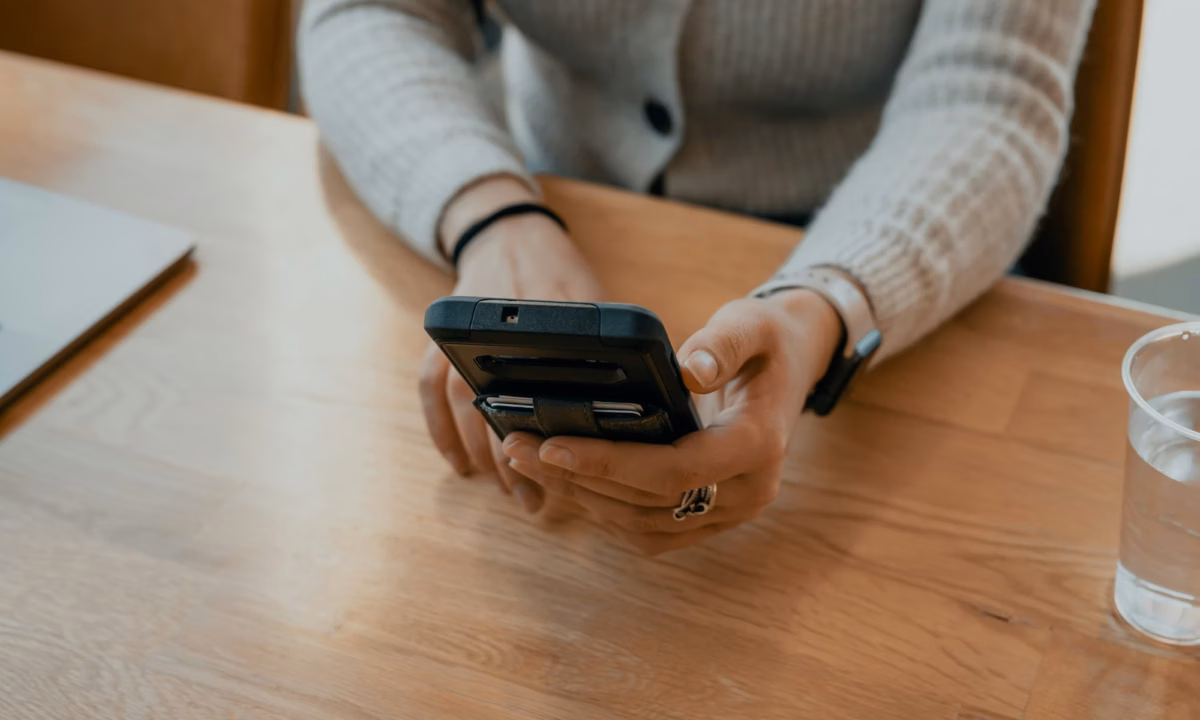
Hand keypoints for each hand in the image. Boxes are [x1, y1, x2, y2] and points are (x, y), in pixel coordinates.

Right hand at [419, 176, 603, 512]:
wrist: (508, 232)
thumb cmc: (560, 271)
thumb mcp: (595, 301)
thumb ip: (610, 347)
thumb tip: (644, 408)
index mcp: (545, 318)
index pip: (547, 383)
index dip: (554, 433)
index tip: (566, 469)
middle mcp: (498, 328)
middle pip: (499, 404)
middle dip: (516, 460)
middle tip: (534, 500)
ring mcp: (463, 335)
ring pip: (463, 405)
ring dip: (483, 456)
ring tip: (508, 491)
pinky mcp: (441, 340)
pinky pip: (430, 390)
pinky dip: (441, 432)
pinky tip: (461, 467)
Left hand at [502, 289, 841, 553]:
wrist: (790, 369)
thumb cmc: (764, 342)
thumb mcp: (750, 323)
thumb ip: (722, 343)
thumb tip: (688, 371)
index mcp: (758, 444)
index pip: (674, 469)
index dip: (608, 462)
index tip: (550, 444)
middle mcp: (748, 492)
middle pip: (648, 503)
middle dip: (576, 478)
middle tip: (516, 448)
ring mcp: (731, 513)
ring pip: (643, 525)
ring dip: (582, 499)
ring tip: (528, 463)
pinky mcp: (712, 519)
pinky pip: (651, 533)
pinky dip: (606, 513)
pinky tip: (567, 484)